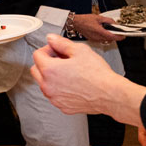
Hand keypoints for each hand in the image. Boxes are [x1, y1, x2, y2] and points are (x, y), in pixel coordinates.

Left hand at [29, 32, 145, 125]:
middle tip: (61, 59)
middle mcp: (48, 86)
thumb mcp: (80, 50)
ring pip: (44, 83)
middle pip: (36, 70)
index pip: (37, 55)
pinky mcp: (62, 106)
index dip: (48, 49)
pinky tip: (73, 83)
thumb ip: (61, 43)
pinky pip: (55, 95)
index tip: (58, 49)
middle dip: (46, 62)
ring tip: (69, 71)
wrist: (109, 94)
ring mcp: (54, 98)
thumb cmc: (97, 74)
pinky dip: (59, 88)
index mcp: (49, 70)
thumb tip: (51, 39)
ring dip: (51, 76)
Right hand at [71, 13, 124, 41]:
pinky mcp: (92, 40)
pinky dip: (104, 37)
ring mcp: (94, 39)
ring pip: (106, 40)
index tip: (123, 36)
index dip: (119, 37)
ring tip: (109, 30)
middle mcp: (96, 37)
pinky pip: (101, 40)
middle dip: (115, 36)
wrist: (76, 23)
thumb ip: (108, 21)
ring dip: (109, 37)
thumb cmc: (85, 20)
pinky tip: (103, 32)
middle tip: (117, 31)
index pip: (111, 36)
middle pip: (110, 39)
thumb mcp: (99, 17)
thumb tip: (115, 24)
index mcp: (99, 31)